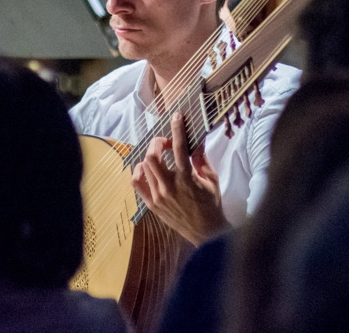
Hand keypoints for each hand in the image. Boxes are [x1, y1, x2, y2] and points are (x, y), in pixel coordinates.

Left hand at [131, 112, 227, 245]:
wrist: (205, 232)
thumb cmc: (211, 204)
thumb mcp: (211, 179)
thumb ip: (202, 159)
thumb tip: (197, 140)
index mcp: (187, 178)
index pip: (180, 148)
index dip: (177, 128)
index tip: (177, 115)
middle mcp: (169, 186)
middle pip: (153, 155)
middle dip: (158, 142)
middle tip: (167, 143)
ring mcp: (158, 196)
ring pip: (143, 167)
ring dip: (150, 155)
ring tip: (159, 156)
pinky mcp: (151, 204)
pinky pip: (136, 183)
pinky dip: (139, 171)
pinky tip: (147, 169)